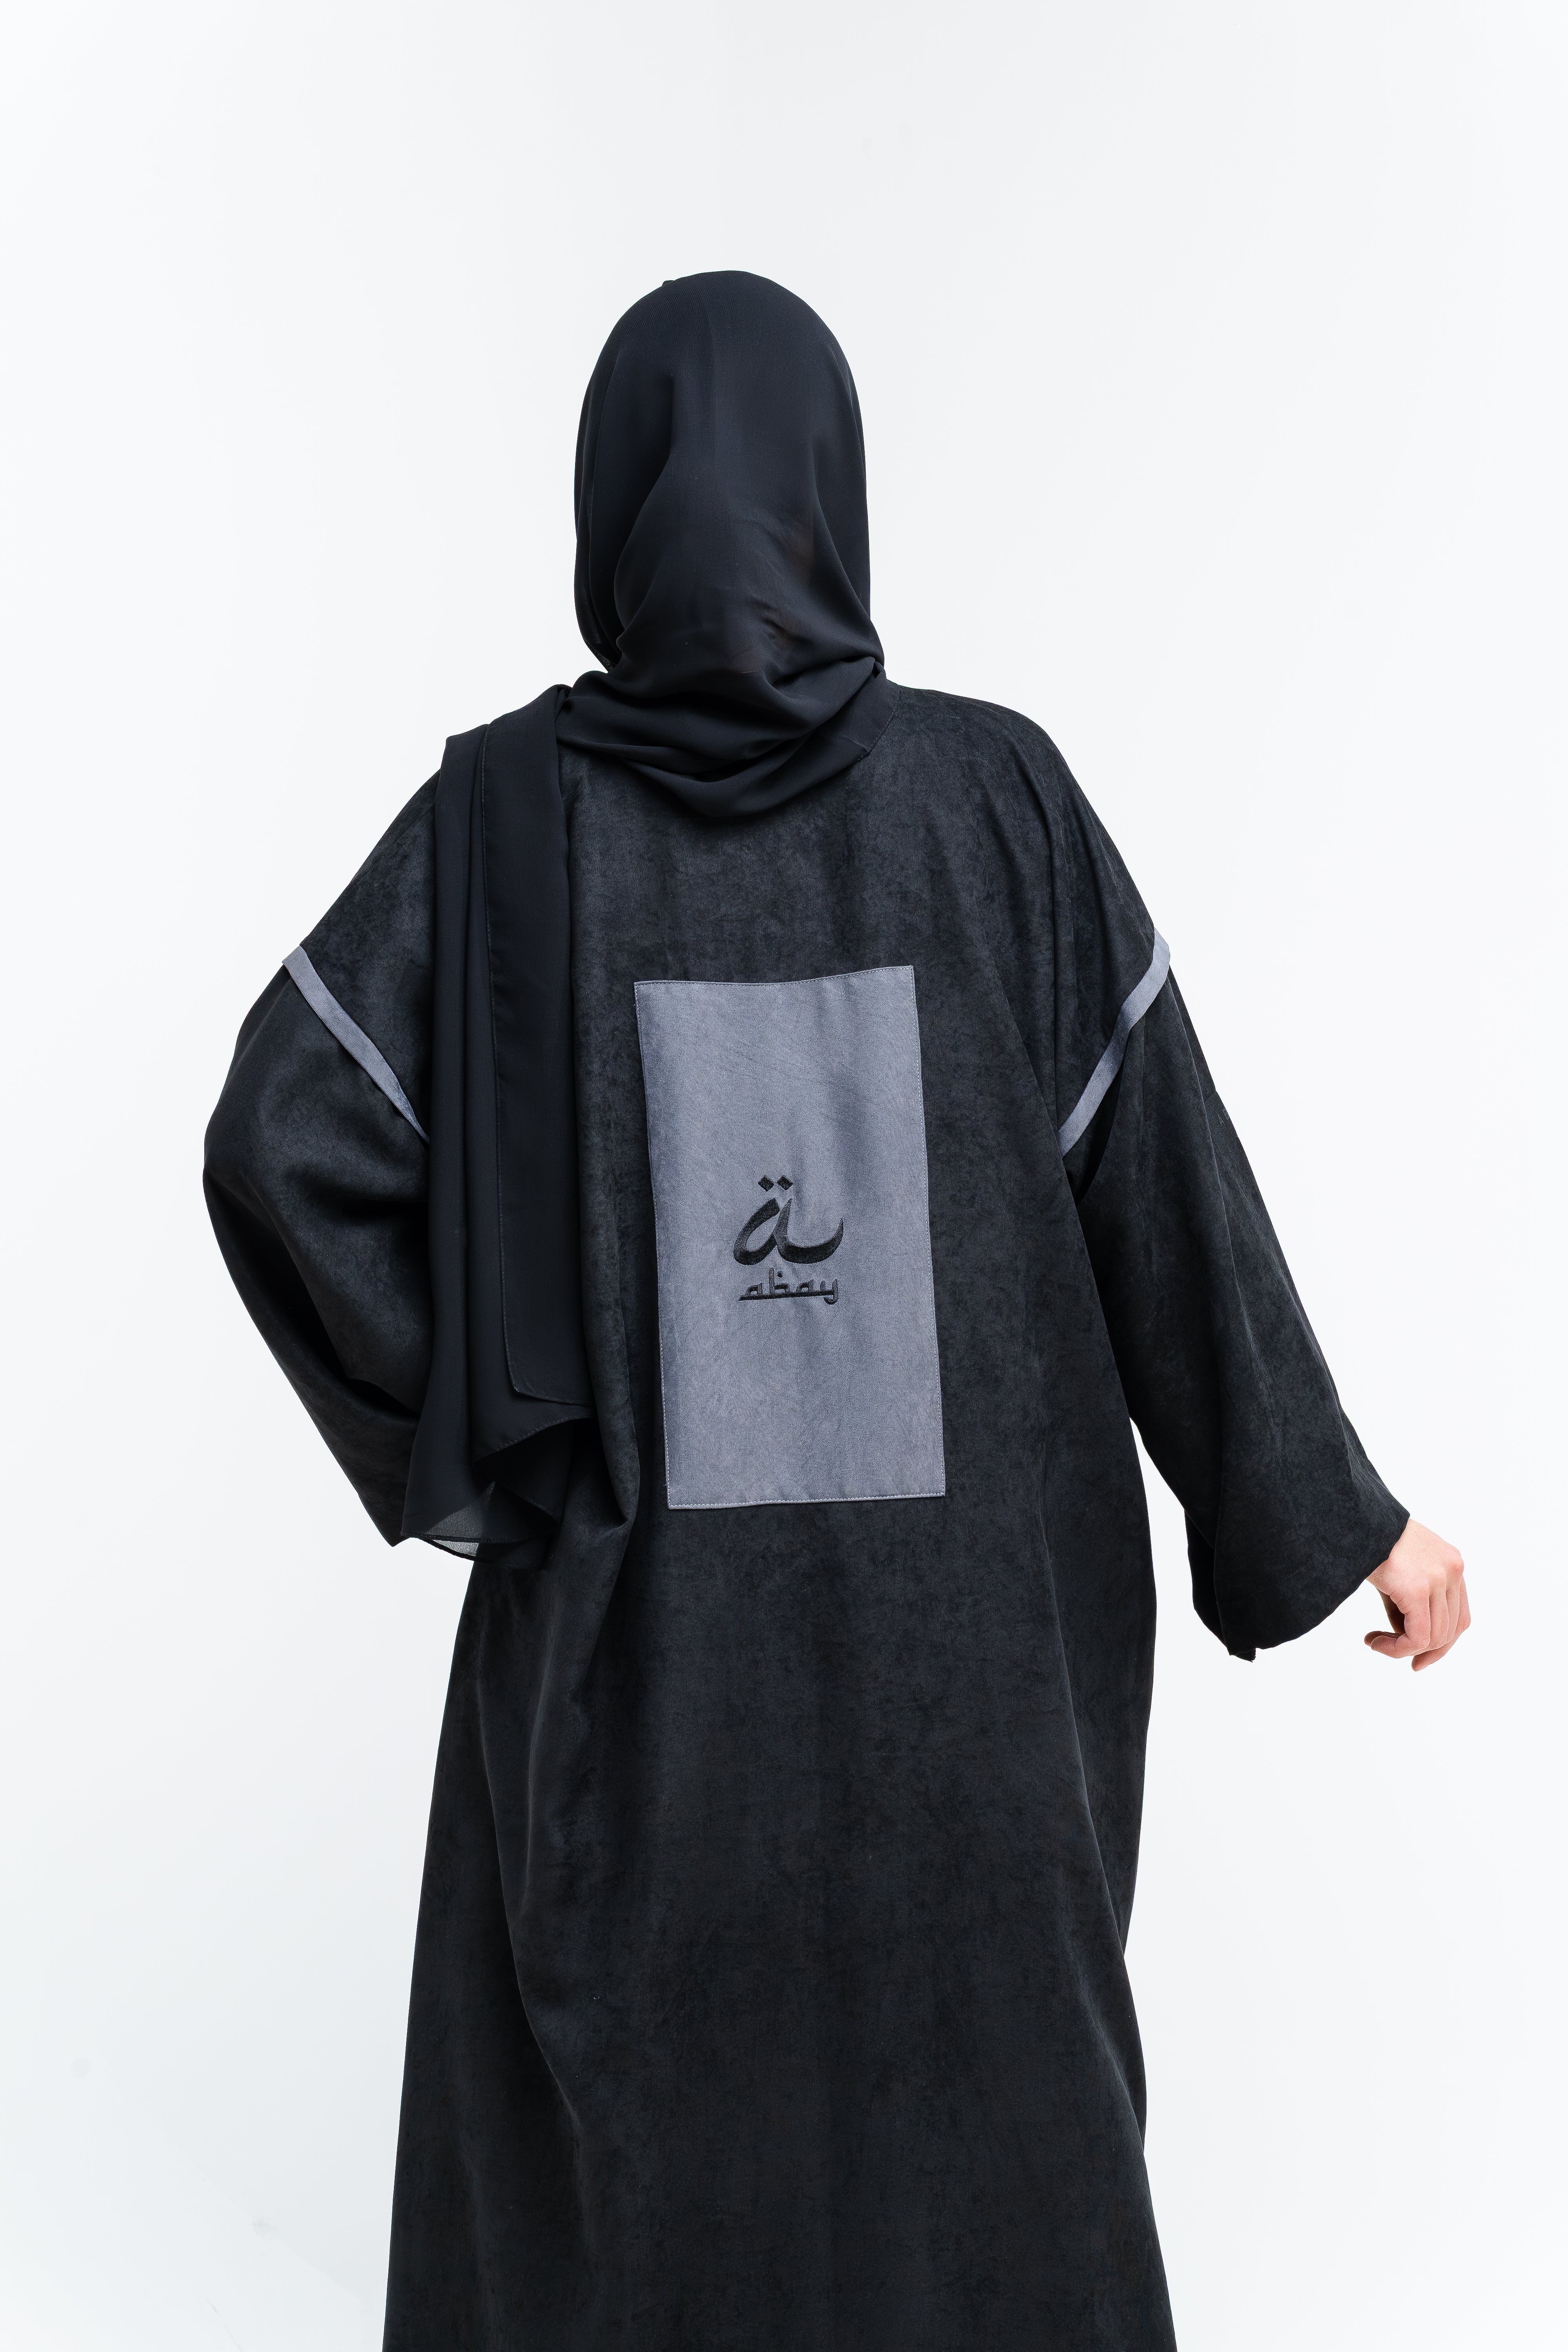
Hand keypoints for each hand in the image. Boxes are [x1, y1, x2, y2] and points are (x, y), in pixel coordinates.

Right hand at [1366, 1519, 1469, 1671]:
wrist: (1352, 1518)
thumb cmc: (1369, 1541)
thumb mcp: (1400, 1571)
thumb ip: (1411, 1600)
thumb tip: (1407, 1637)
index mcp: (1451, 1564)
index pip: (1458, 1617)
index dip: (1441, 1644)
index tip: (1417, 1659)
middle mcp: (1453, 1570)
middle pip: (1450, 1631)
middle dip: (1423, 1652)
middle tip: (1390, 1651)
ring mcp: (1439, 1579)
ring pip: (1434, 1637)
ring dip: (1403, 1649)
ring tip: (1376, 1642)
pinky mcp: (1418, 1588)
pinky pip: (1417, 1636)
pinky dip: (1397, 1648)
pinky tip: (1374, 1642)